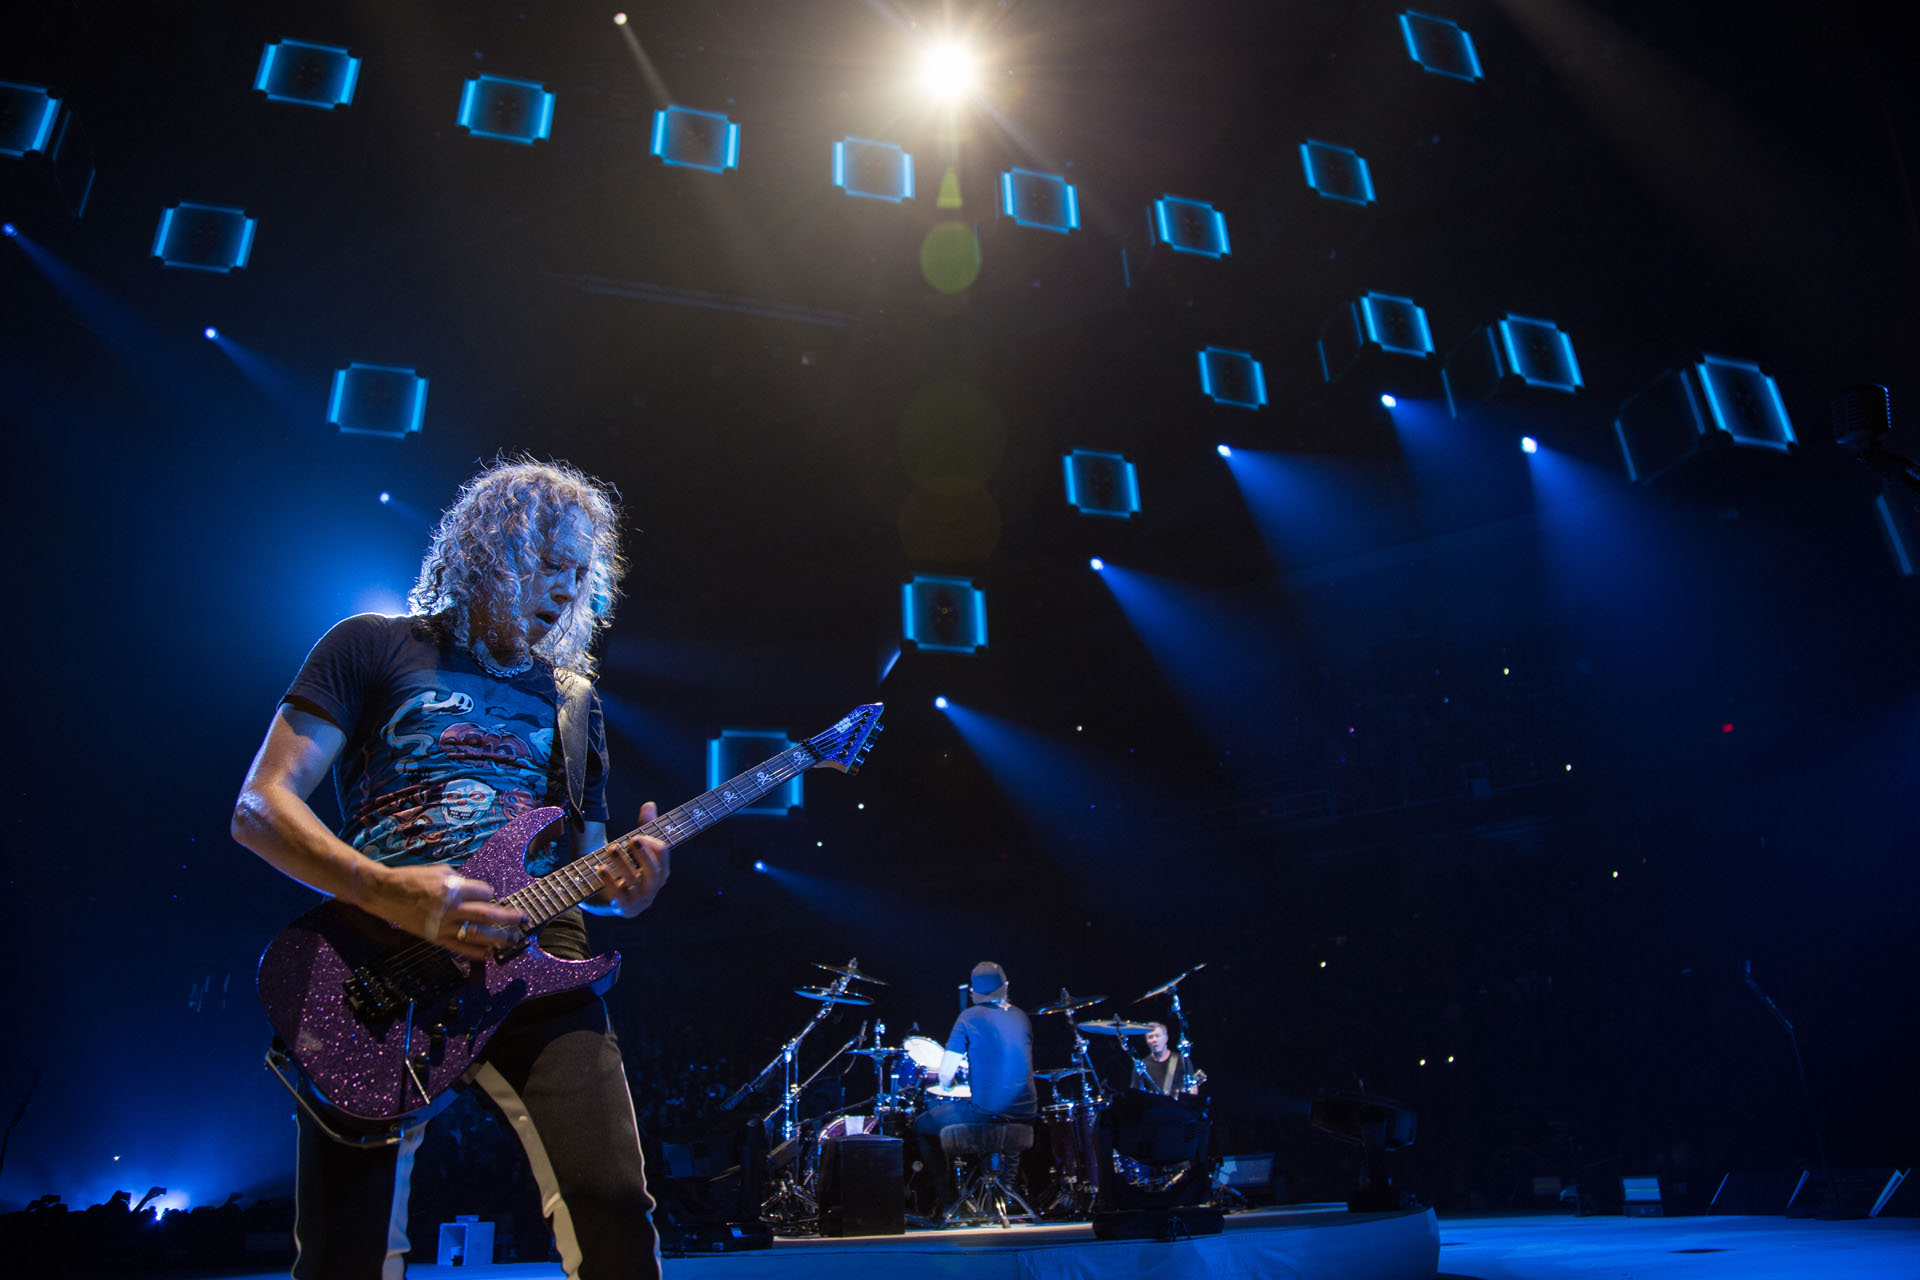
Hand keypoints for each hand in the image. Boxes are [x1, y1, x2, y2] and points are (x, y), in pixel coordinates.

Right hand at [363, 863, 527, 960]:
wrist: (385, 893)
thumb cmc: (413, 879)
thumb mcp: (441, 872)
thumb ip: (463, 883)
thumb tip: (482, 895)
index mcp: (452, 888)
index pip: (484, 893)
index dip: (489, 893)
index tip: (489, 895)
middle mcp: (449, 908)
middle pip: (487, 915)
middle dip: (508, 918)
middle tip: (522, 919)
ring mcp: (442, 925)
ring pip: (477, 934)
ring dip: (498, 938)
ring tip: (512, 939)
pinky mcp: (435, 938)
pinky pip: (460, 948)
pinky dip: (476, 952)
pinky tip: (489, 953)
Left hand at [585, 801, 670, 917]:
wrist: (604, 898)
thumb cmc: (623, 869)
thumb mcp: (634, 848)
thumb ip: (644, 826)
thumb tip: (649, 804)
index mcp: (660, 871)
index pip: (663, 854)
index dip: (651, 843)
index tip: (637, 835)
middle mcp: (653, 888)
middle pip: (654, 871)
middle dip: (643, 854)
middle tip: (631, 839)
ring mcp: (638, 900)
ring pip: (635, 882)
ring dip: (623, 863)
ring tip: (611, 848)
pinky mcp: (622, 908)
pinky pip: (618, 895)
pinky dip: (610, 880)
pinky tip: (601, 868)